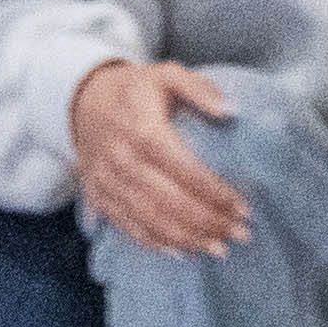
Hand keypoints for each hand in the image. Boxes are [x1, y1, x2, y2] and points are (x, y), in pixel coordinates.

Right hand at [69, 59, 248, 260]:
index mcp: (144, 131)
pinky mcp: (99, 197)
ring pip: (150, 220)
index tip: (244, 207)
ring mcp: (108, 183)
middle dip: (208, 222)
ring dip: (186, 239)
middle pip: (170, 202)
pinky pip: (128, 227)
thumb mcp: (167, 74)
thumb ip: (200, 89)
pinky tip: (183, 252)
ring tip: (218, 249)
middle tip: (240, 235)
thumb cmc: (135, 89)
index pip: (185, 170)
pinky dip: (156, 244)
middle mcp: (123, 161)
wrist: (83, 101)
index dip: (215, 192)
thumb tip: (231, 111)